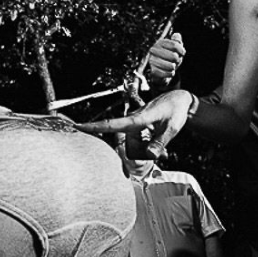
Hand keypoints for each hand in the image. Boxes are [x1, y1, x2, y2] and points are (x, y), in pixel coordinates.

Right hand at [77, 88, 193, 158]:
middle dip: (144, 152)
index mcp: (138, 118)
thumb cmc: (175, 111)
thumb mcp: (172, 128)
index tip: (77, 126)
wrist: (180, 100)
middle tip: (164, 152)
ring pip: (135, 148)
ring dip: (147, 150)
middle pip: (130, 147)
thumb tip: (150, 156)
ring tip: (163, 146)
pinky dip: (148, 148)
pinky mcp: (139, 129)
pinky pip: (139, 145)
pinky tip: (159, 147)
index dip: (94, 127)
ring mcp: (135, 126)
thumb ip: (161, 143)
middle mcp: (133, 122)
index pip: (112, 125)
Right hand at [146, 32, 185, 86]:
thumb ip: (177, 40)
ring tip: (171, 66)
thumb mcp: (174, 48)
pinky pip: (169, 73)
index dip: (181, 51)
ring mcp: (152, 61)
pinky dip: (171, 73)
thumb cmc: (169, 57)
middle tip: (174, 60)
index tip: (182, 53)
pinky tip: (168, 71)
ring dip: (174, 67)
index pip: (175, 45)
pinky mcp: (153, 71)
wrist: (160, 70)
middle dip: (177, 60)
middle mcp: (154, 50)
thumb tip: (176, 35)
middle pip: (174, 56)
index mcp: (160, 42)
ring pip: (172, 66)